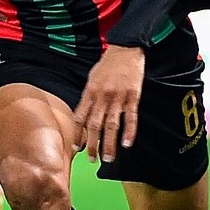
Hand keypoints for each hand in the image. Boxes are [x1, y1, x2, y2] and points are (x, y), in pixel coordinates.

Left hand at [73, 45, 144, 164]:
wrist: (126, 49)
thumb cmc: (107, 65)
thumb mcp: (92, 79)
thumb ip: (89, 98)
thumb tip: (84, 117)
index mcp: (90, 92)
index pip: (80, 117)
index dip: (77, 134)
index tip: (76, 149)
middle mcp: (102, 96)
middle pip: (94, 124)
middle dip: (92, 144)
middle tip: (91, 160)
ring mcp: (118, 97)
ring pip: (111, 124)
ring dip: (109, 143)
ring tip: (107, 158)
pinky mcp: (133, 96)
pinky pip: (131, 116)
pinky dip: (129, 131)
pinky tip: (127, 144)